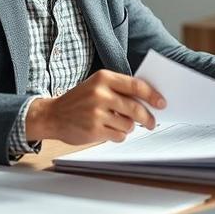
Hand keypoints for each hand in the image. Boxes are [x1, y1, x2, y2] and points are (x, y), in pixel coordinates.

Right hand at [25, 70, 166, 144]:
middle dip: (148, 118)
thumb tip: (149, 100)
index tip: (162, 103)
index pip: (136, 86)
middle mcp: (100, 94)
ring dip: (129, 127)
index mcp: (103, 78)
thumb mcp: (97, 85)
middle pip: (135, 108)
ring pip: (129, 124)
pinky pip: (119, 135)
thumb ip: (120, 89)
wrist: (52, 115)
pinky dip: (119, 135)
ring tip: (118, 123)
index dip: (152, 95)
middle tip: (152, 122)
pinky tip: (109, 130)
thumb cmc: (79, 100)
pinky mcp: (93, 130)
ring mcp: (96, 113)